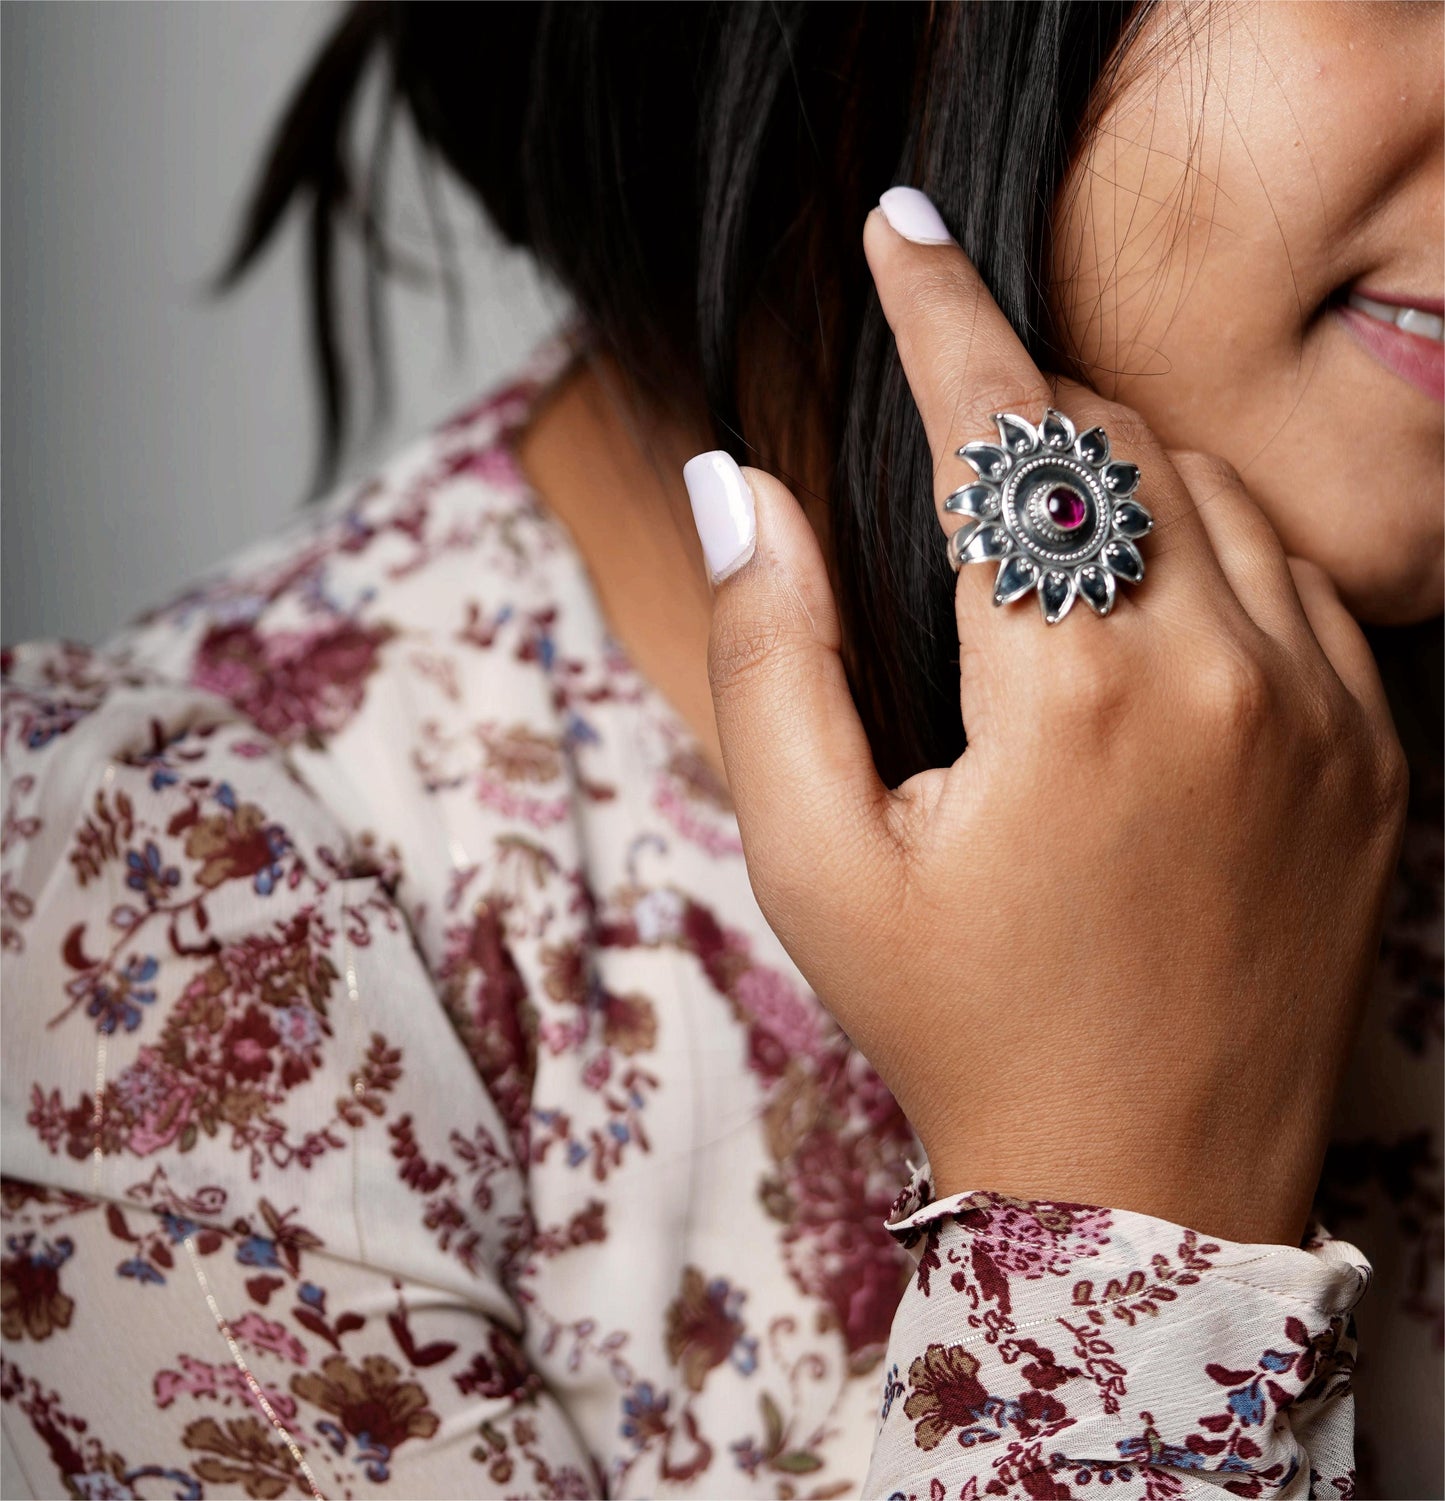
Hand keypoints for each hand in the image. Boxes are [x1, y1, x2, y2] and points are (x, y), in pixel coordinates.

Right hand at [688, 203, 1408, 1245]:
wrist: (1145, 1187)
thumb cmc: (959, 1025)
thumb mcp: (813, 859)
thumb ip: (769, 654)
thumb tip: (737, 484)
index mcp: (1075, 693)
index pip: (1001, 430)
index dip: (937, 309)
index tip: (900, 230)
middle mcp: (1226, 674)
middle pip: (1115, 438)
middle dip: (1015, 399)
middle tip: (940, 422)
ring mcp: (1327, 712)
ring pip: (1216, 490)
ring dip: (1111, 462)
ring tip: (1026, 511)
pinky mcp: (1377, 755)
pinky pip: (1296, 575)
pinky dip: (1209, 538)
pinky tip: (1140, 589)